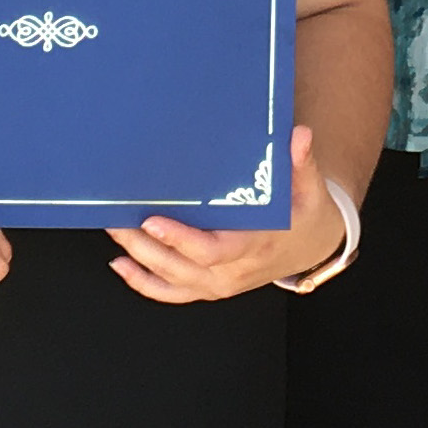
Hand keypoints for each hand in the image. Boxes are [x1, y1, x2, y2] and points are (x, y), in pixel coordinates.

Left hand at [108, 124, 347, 301]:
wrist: (313, 247)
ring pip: (171, 280)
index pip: (211, 251)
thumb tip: (300, 135)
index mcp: (255, 246)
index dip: (179, 239)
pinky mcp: (210, 287)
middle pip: (179, 267)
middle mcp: (233, 272)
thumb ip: (301, 163)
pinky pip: (173, 293)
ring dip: (138, 258)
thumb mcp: (308, 188)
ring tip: (114, 230)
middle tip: (116, 218)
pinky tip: (121, 265)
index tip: (152, 220)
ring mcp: (219, 284)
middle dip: (144, 245)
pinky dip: (144, 283)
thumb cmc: (305, 216)